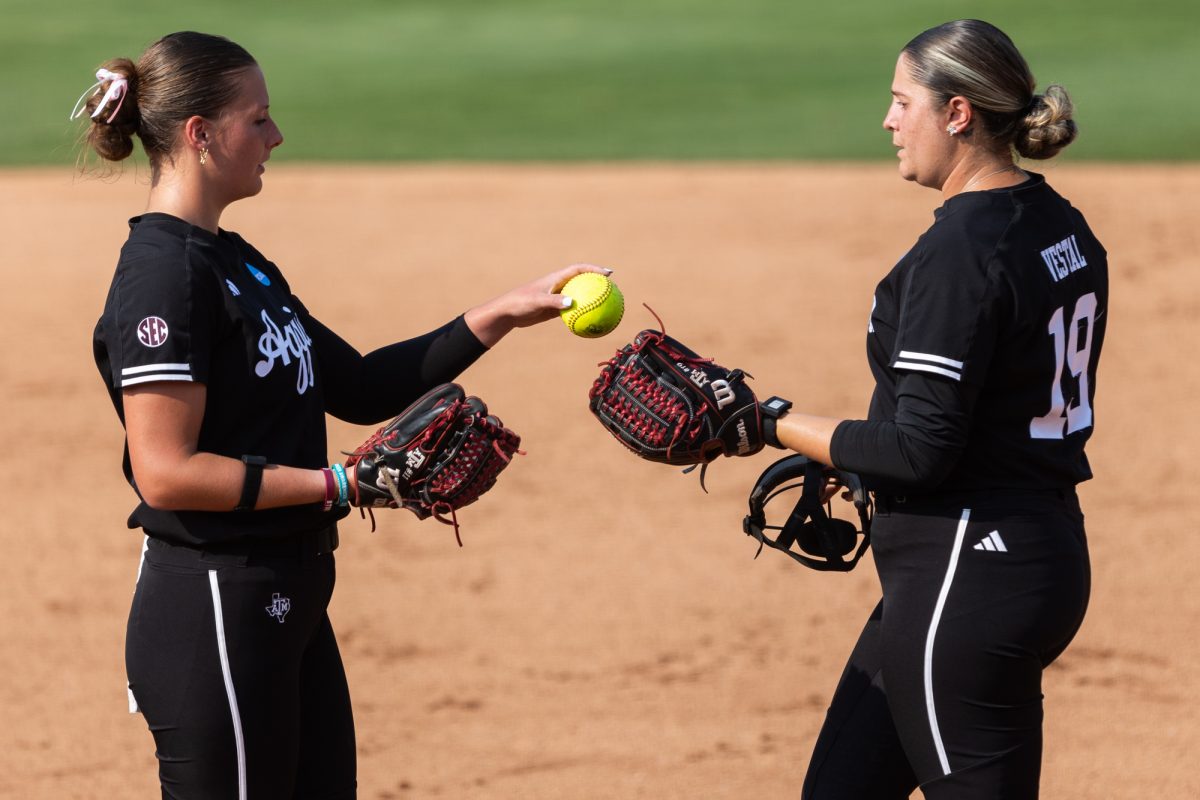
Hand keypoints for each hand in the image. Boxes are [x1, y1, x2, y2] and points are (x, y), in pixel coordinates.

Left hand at [465, 263, 611, 346]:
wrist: (508, 313)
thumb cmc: (520, 303)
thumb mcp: (537, 301)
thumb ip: (553, 301)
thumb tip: (571, 303)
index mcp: (556, 278)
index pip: (579, 269)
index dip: (594, 269)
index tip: (608, 273)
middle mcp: (558, 285)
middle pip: (582, 281)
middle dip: (598, 282)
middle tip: (613, 288)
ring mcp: (557, 297)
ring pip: (579, 296)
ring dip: (592, 299)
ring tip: (608, 305)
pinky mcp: (554, 309)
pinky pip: (572, 311)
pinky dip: (582, 314)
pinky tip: (591, 323)